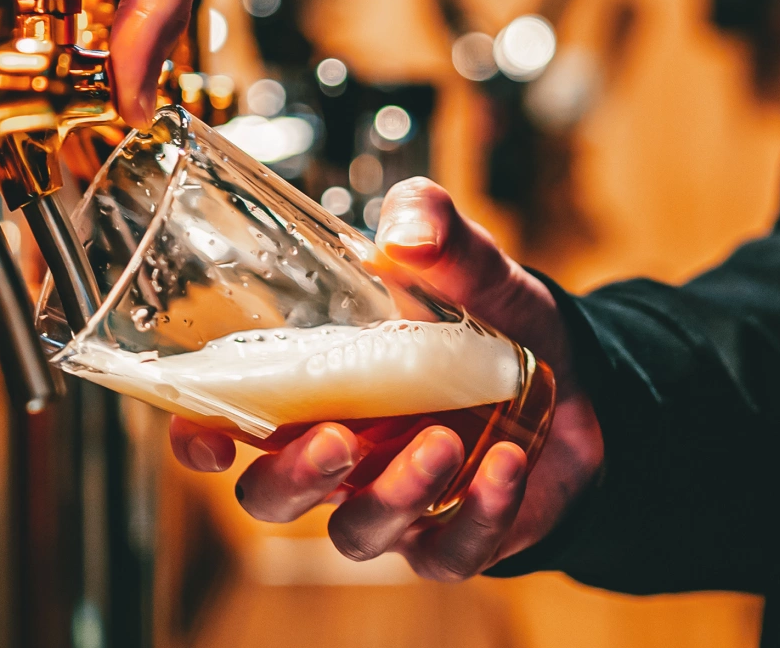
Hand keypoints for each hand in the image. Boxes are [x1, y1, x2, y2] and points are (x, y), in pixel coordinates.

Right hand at [169, 178, 605, 579]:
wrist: (581, 385)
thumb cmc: (492, 327)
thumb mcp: (472, 270)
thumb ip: (438, 232)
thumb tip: (407, 226)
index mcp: (309, 391)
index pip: (223, 425)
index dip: (199, 440)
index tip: (210, 439)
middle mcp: (336, 457)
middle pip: (272, 497)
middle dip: (294, 478)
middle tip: (338, 439)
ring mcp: (391, 505)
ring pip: (356, 533)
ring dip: (391, 496)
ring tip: (442, 441)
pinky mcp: (454, 539)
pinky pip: (447, 553)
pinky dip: (477, 515)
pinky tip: (506, 465)